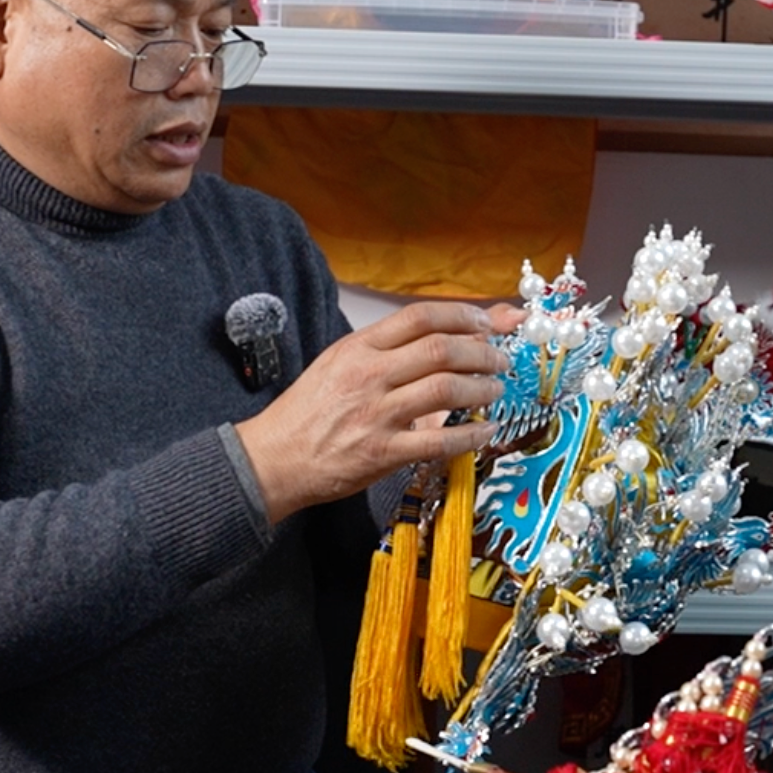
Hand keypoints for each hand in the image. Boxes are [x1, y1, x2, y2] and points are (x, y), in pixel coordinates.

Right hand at [236, 302, 516, 524]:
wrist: (273, 458)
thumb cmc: (308, 411)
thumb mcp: (339, 364)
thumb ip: (386, 350)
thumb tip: (441, 337)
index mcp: (358, 349)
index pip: (419, 317)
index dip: (462, 315)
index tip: (486, 321)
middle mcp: (369, 376)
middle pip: (441, 350)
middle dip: (482, 352)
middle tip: (500, 359)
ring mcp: (377, 415)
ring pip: (446, 390)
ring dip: (482, 388)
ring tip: (495, 390)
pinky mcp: (383, 453)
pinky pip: (439, 441)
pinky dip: (471, 435)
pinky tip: (485, 431)